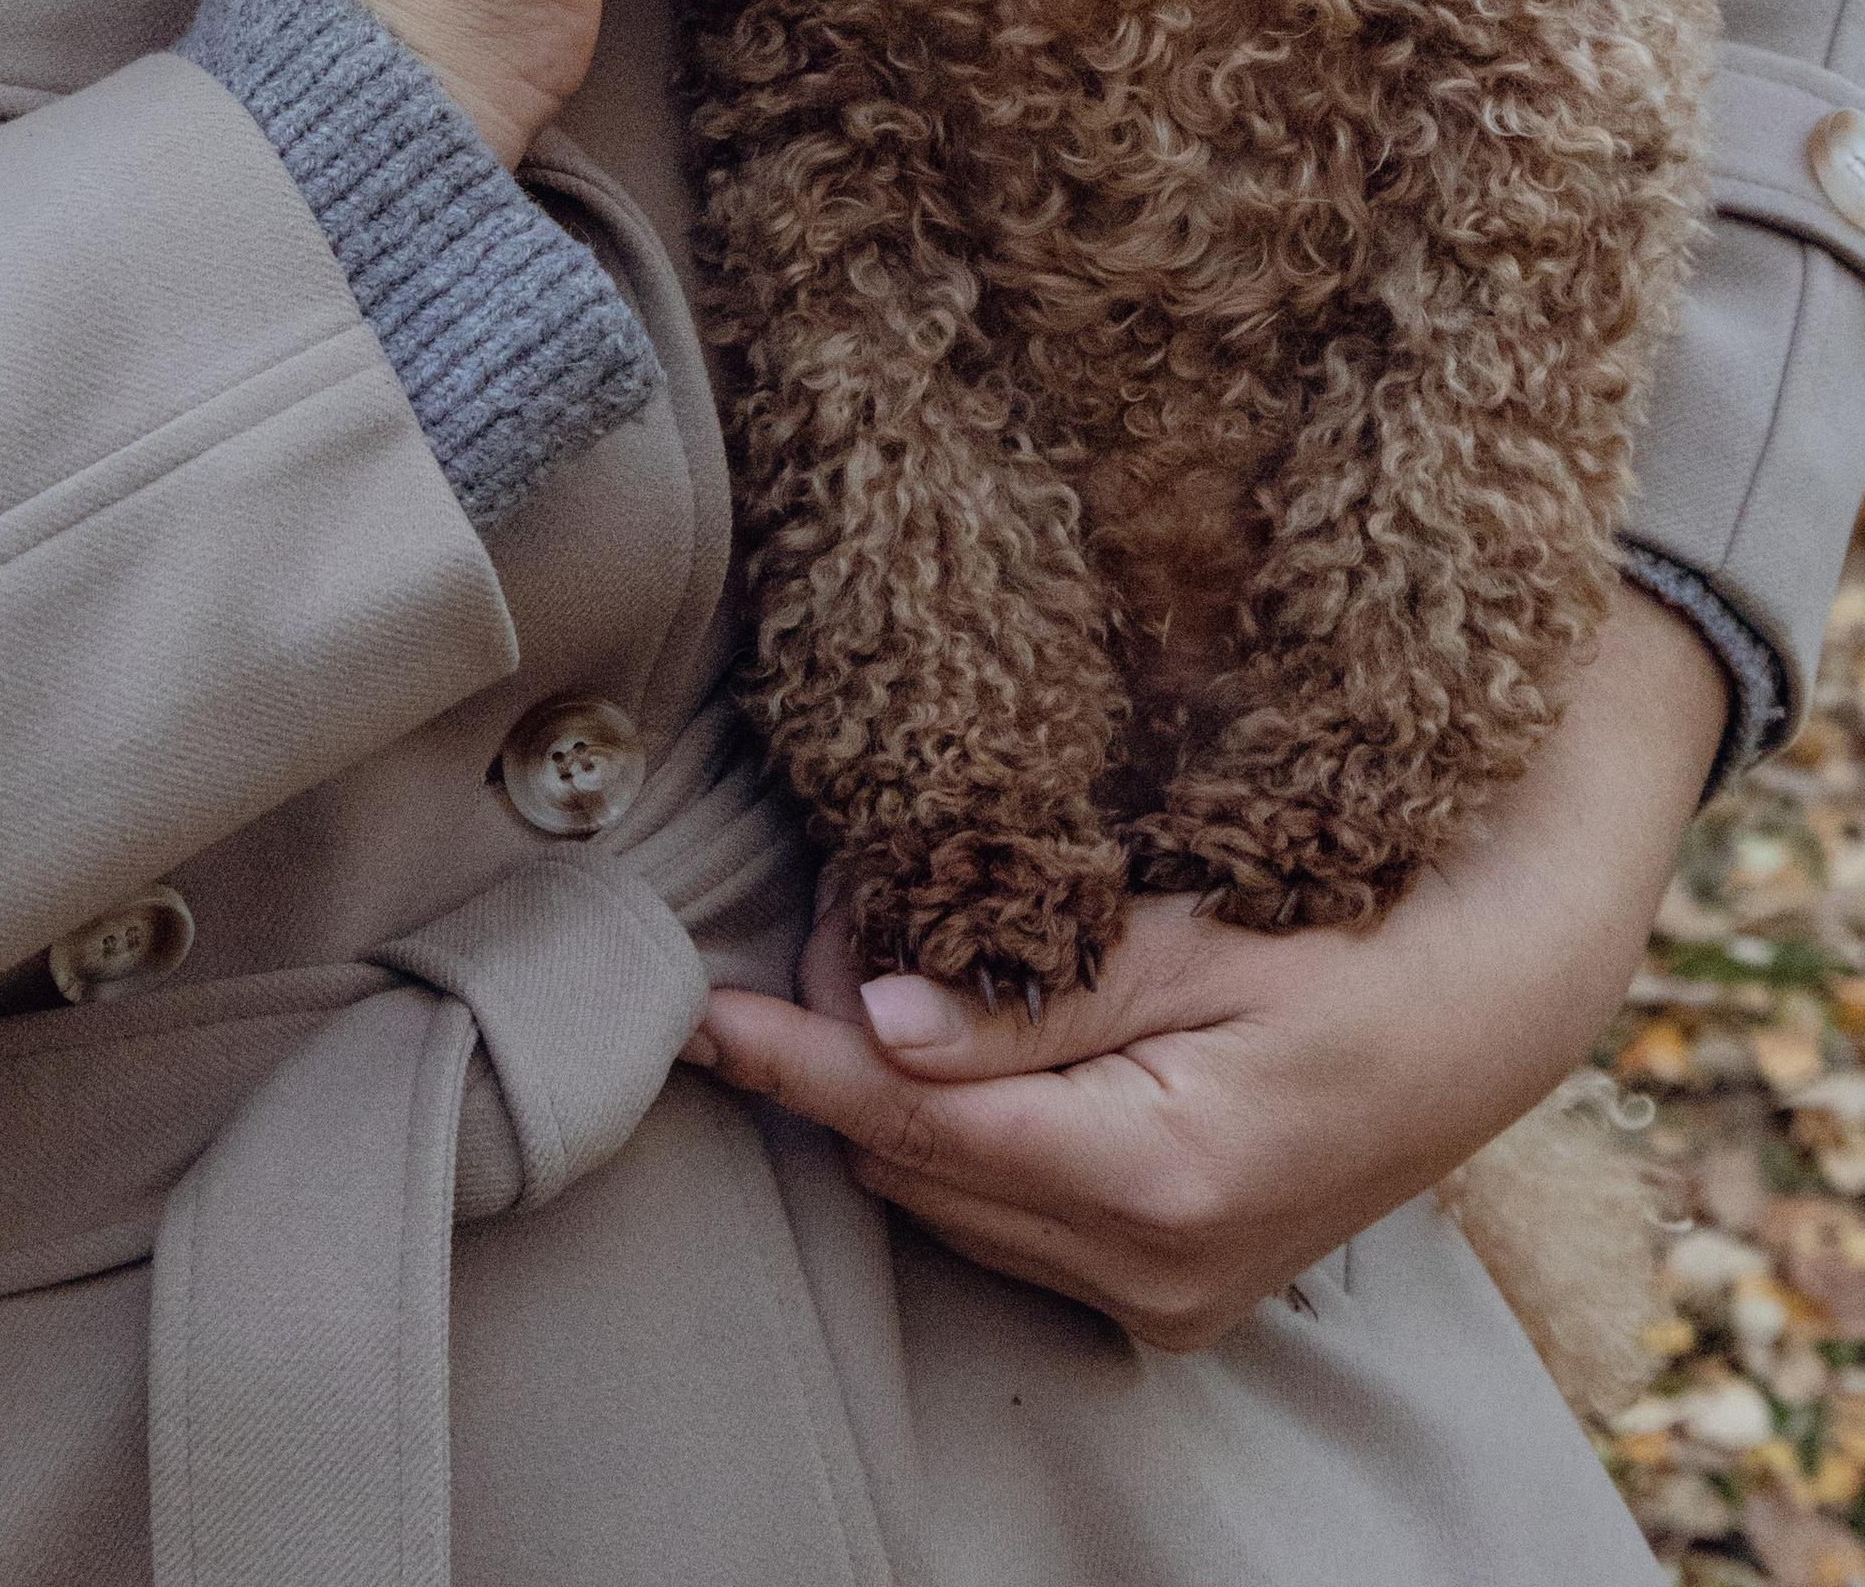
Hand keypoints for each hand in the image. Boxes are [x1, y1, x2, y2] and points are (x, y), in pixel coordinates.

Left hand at [688, 587, 1725, 1345]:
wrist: (1505, 993)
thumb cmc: (1364, 928)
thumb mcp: (1201, 935)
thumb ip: (1034, 991)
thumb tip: (875, 1025)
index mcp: (1160, 1180)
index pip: (916, 1123)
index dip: (793, 1063)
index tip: (698, 1015)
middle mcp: (1155, 1273)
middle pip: (918, 1166)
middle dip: (848, 1048)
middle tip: (841, 904)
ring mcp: (1169, 1299)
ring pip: (953, 1199)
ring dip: (903, 1091)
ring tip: (909, 947)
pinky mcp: (1177, 1290)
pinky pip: (1014, 1219)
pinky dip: (970, 1131)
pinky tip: (975, 1034)